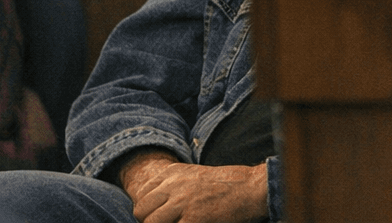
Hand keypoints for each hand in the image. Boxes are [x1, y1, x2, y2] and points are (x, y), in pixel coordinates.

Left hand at [121, 151, 268, 222]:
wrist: (250, 189)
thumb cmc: (225, 185)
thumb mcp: (194, 176)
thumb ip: (172, 186)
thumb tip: (153, 206)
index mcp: (172, 173)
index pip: (142, 195)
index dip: (149, 211)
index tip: (162, 216)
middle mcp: (173, 186)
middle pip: (141, 211)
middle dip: (150, 222)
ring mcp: (182, 203)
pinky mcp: (192, 220)